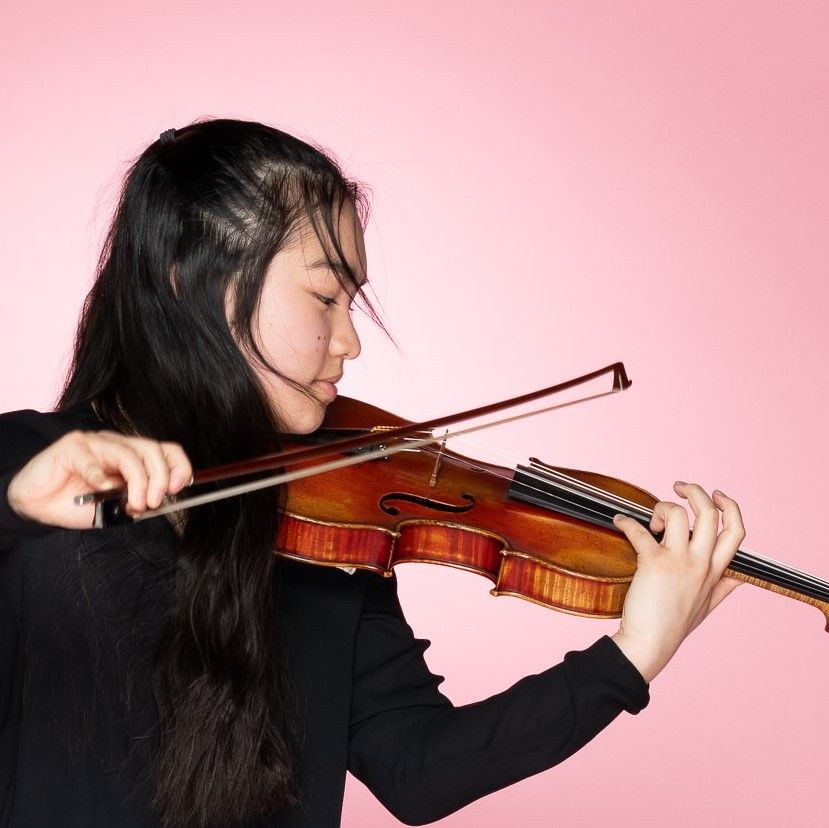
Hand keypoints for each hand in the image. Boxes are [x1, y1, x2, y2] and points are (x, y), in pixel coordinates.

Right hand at [6, 430, 191, 529]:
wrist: (36, 504)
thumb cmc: (76, 503)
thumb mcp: (114, 507)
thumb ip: (135, 502)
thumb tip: (156, 502)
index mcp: (133, 456)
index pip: (166, 451)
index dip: (178, 466)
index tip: (178, 488)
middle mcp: (118, 445)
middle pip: (152, 449)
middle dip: (159, 477)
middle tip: (153, 503)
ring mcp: (95, 442)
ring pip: (128, 453)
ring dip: (138, 481)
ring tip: (135, 504)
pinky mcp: (72, 446)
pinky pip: (92, 459)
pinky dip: (100, 476)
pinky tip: (100, 490)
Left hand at [610, 482, 744, 682]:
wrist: (650, 643)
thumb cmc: (675, 625)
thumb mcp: (710, 606)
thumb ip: (726, 586)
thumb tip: (741, 576)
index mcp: (716, 571)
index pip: (737, 531)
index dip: (730, 506)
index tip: (716, 494)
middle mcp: (701, 563)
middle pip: (709, 513)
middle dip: (695, 491)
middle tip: (678, 487)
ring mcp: (678, 562)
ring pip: (677, 514)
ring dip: (661, 507)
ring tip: (651, 520)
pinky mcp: (653, 563)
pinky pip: (639, 530)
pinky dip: (626, 521)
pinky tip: (619, 522)